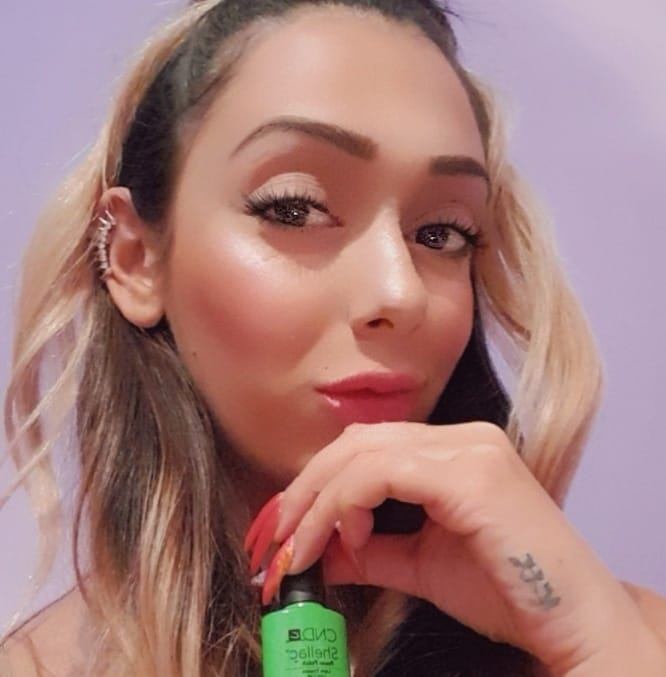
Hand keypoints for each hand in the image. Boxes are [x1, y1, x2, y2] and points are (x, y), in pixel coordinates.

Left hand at [244, 421, 657, 673]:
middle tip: (278, 536)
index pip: (368, 447)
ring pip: (363, 454)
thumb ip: (372, 551)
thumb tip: (323, 552)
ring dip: (319, 500)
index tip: (288, 527)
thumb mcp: (422, 566)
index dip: (318, 482)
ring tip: (301, 545)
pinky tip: (343, 538)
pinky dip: (346, 504)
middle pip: (357, 443)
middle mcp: (462, 437)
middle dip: (306, 488)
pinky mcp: (469, 473)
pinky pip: (382, 473)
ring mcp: (468, 449)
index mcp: (453, 449)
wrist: (572, 620)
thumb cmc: (508, 591)